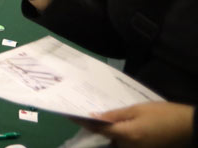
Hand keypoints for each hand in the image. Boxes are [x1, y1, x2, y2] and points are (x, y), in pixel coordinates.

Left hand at [77, 102, 193, 147]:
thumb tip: (94, 116)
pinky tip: (115, 124)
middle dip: (95, 128)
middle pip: (105, 138)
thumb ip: (115, 115)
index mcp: (126, 136)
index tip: (69, 114)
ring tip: (97, 117)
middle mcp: (128, 147)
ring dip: (106, 132)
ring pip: (114, 141)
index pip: (98, 130)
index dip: (83, 122)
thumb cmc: (163, 114)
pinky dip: (117, 134)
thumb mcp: (137, 110)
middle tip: (83, 113)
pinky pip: (124, 142)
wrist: (188, 126)